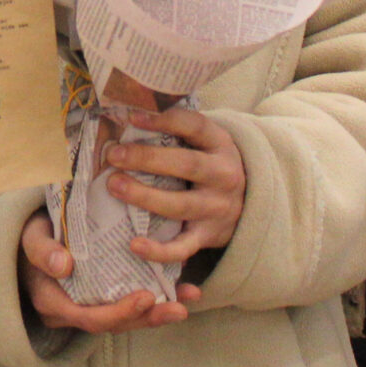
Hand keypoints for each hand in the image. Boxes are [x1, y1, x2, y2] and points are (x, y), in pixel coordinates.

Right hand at [19, 212, 199, 333]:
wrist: (34, 239)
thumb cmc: (33, 235)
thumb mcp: (31, 236)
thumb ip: (42, 249)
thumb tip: (62, 265)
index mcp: (52, 301)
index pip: (87, 317)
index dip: (118, 312)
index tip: (146, 297)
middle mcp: (71, 313)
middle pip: (112, 324)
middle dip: (147, 318)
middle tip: (177, 307)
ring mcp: (88, 309)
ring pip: (124, 320)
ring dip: (158, 313)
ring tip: (188, 300)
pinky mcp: (102, 300)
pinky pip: (129, 307)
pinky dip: (156, 301)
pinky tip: (183, 291)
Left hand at [105, 105, 245, 265]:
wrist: (251, 204)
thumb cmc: (210, 165)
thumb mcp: (205, 143)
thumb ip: (175, 132)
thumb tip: (124, 120)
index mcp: (220, 145)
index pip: (195, 127)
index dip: (164, 120)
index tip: (132, 117)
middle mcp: (223, 176)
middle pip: (186, 165)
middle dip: (147, 159)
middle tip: (114, 155)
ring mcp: (217, 209)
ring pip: (180, 205)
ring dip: (145, 196)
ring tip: (114, 185)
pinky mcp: (208, 236)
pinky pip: (184, 247)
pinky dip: (159, 250)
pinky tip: (134, 244)